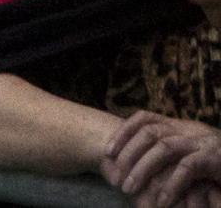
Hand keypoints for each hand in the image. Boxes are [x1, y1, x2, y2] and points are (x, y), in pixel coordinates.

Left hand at [104, 111, 220, 206]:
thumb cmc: (220, 167)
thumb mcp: (192, 155)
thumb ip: (171, 155)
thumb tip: (136, 165)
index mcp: (182, 126)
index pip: (145, 118)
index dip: (123, 132)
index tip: (106, 152)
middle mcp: (190, 130)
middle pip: (149, 132)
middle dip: (128, 154)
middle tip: (115, 178)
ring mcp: (203, 142)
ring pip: (164, 147)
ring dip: (143, 169)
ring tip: (129, 190)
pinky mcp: (215, 159)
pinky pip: (187, 168)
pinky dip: (171, 184)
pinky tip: (161, 200)